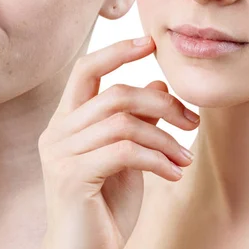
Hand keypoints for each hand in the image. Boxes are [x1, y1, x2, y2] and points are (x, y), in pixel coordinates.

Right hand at [39, 36, 199, 248]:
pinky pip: (125, 151)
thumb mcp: (127, 157)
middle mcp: (57, 132)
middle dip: (161, 103)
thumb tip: (158, 83)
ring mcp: (60, 154)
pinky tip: (174, 174)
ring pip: (124, 123)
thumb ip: (137, 120)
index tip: (150, 42)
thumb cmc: (105, 206)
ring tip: (185, 157)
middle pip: (115, 94)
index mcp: (66, 121)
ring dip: (165, 138)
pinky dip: (157, 159)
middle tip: (192, 120)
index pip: (86, 70)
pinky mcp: (71, 176)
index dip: (117, 51)